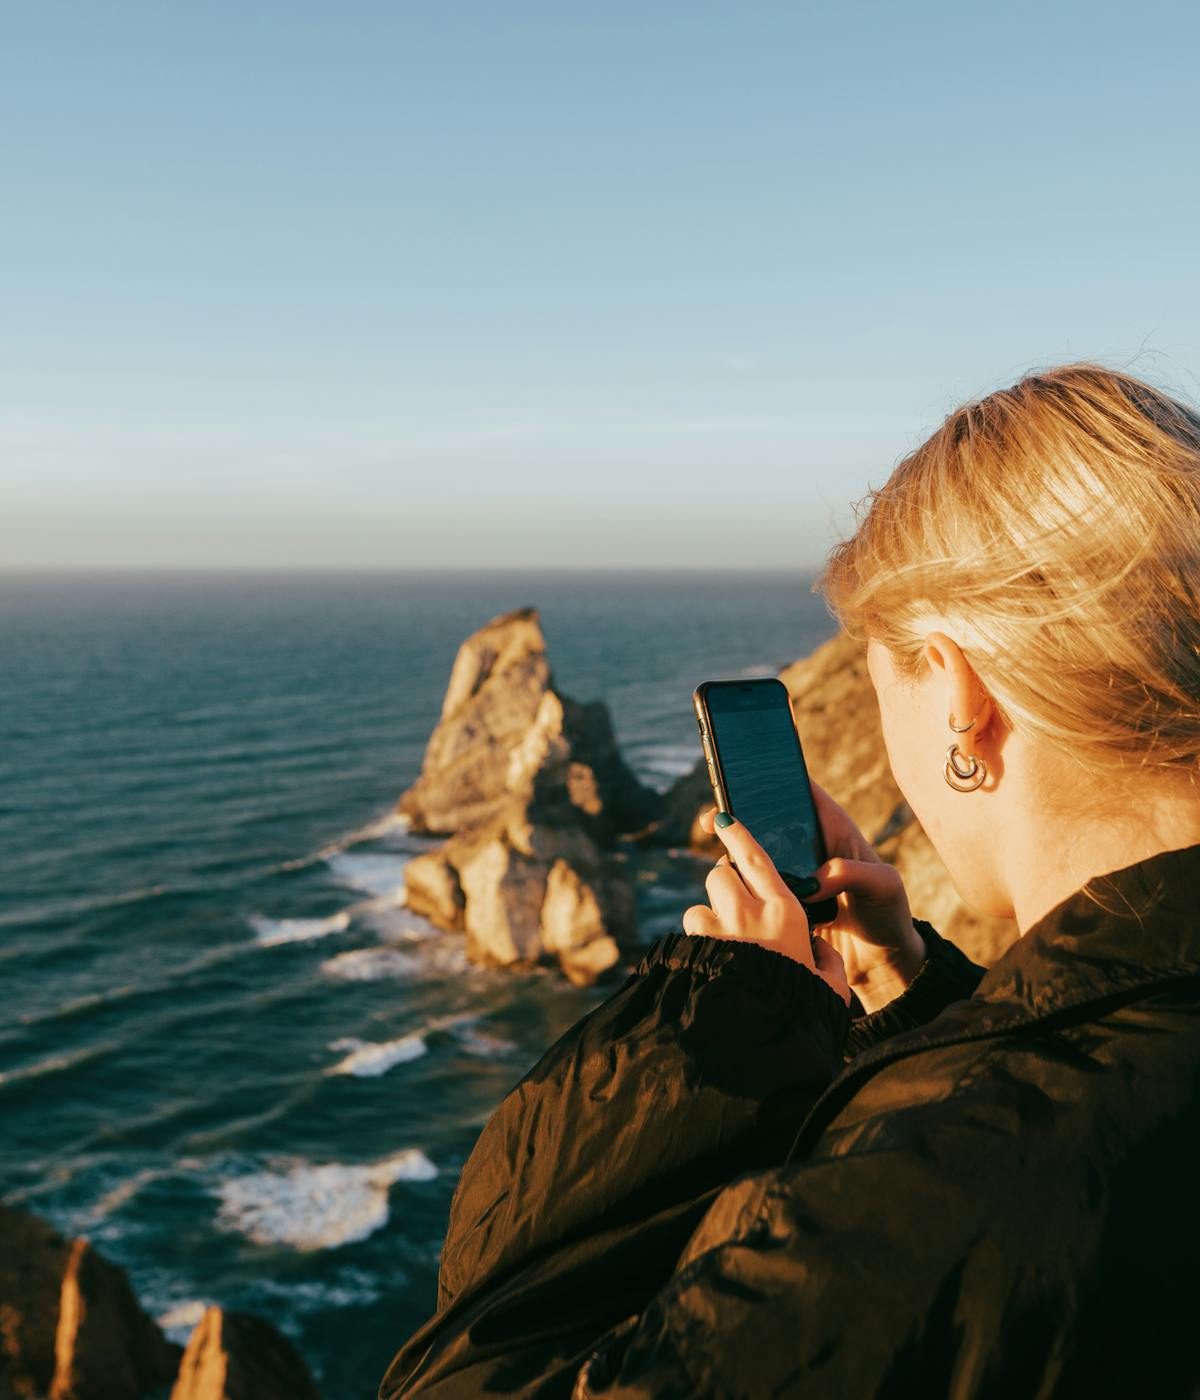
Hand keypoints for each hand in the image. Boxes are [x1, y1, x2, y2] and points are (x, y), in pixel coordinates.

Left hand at [682, 810, 850, 1006]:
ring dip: (709, 918)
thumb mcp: (830, 988)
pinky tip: (711, 962)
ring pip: (701, 905)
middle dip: (724, 885)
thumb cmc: (800, 1014)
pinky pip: (691, 932)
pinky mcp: (696, 950)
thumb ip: (827, 962)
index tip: (723, 819)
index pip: (755, 857)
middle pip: (720, 874)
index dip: (738, 833)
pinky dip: (699, 941)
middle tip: (734, 907)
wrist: (756, 1046)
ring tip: (724, 945)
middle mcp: (748, 913)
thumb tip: (820, 950)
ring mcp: (718, 931)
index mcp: (785, 913)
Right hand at [698, 783, 926, 1014]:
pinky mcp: (783, 900)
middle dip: (738, 816)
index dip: (773, 781)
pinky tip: (728, 894)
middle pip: (768, 820)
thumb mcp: (884, 886)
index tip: (744, 782)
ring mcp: (795, 873)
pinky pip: (757, 887)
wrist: (881, 960)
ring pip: (756, 853)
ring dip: (734, 855)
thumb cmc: (889, 914)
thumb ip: (852, 874)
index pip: (801, 791)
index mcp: (834, 829)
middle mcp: (810, 846)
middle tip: (714, 821)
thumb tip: (813, 882)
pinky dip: (741, 887)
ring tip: (720, 862)